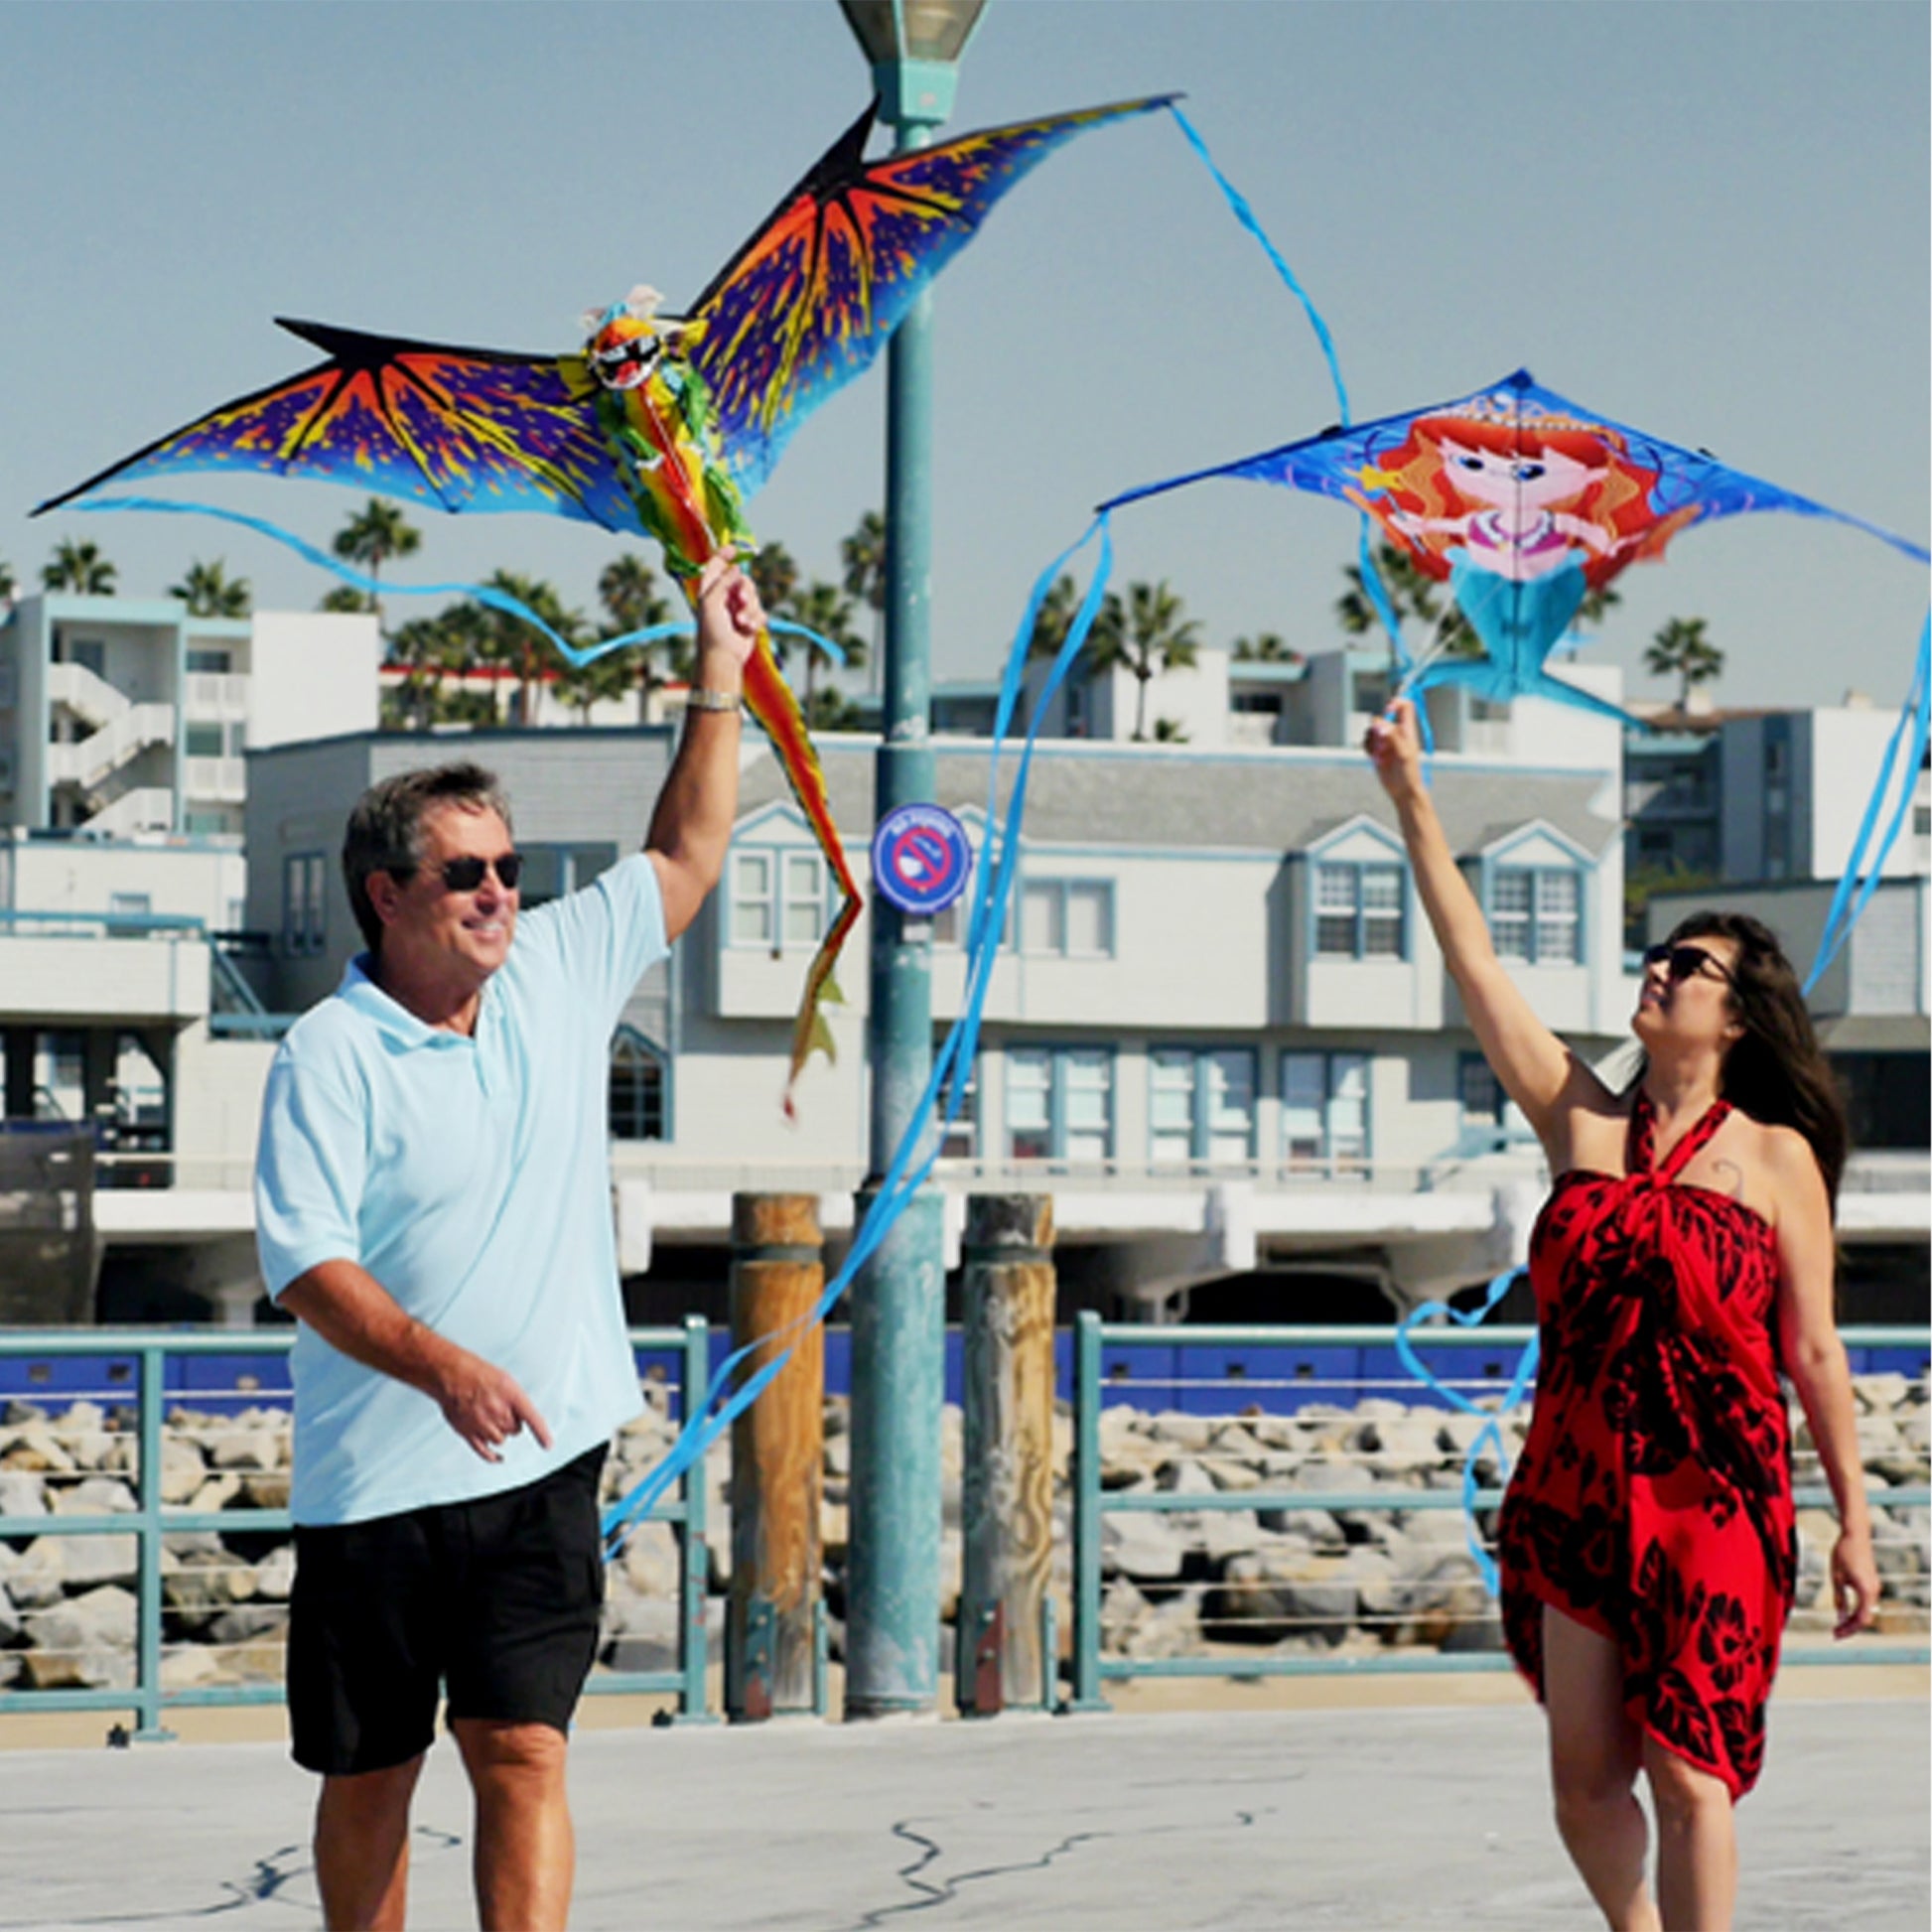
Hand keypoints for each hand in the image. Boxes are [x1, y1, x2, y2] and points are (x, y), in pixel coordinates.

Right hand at [430, 1346, 552, 1462]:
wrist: (450, 1374)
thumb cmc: (477, 1373)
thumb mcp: (505, 1379)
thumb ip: (516, 1399)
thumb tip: (523, 1416)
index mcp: (510, 1394)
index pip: (532, 1417)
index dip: (541, 1433)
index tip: (548, 1445)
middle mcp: (496, 1410)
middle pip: (515, 1430)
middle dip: (513, 1423)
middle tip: (502, 1410)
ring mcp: (481, 1423)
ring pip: (501, 1440)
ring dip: (500, 1433)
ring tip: (491, 1418)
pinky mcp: (467, 1432)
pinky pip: (483, 1451)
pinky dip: (492, 1456)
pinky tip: (499, 1458)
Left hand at [692, 550, 761, 679]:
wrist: (723, 657)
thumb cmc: (711, 631)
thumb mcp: (711, 602)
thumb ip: (723, 582)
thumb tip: (736, 568)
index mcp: (710, 590)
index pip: (716, 566)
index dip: (724, 555)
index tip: (735, 549)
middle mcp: (724, 597)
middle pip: (742, 580)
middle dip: (745, 590)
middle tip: (741, 600)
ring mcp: (738, 609)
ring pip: (754, 596)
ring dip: (750, 609)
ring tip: (741, 622)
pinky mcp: (750, 621)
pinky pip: (760, 612)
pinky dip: (755, 620)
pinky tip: (747, 629)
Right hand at [1364, 695, 1424, 803]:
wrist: (1402, 790)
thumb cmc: (1408, 772)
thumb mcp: (1403, 753)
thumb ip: (1392, 737)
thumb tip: (1379, 724)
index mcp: (1407, 730)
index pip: (1405, 706)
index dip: (1396, 703)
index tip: (1387, 711)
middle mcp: (1395, 733)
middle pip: (1381, 717)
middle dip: (1377, 728)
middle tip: (1382, 742)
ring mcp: (1385, 742)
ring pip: (1372, 730)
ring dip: (1371, 740)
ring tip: (1379, 753)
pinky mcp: (1376, 751)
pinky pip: (1367, 742)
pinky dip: (1367, 748)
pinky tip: (1374, 757)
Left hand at [1831, 1524, 1879, 1637]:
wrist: (1855, 1535)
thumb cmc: (1843, 1554)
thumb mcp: (1836, 1577)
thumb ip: (1839, 1598)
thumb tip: (1840, 1617)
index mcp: (1866, 1592)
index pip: (1861, 1619)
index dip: (1848, 1629)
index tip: (1835, 1635)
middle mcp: (1874, 1592)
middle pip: (1864, 1618)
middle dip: (1850, 1628)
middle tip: (1835, 1635)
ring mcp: (1874, 1587)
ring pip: (1866, 1611)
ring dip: (1853, 1621)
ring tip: (1838, 1627)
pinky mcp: (1871, 1583)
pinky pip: (1865, 1603)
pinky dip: (1856, 1611)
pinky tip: (1844, 1615)